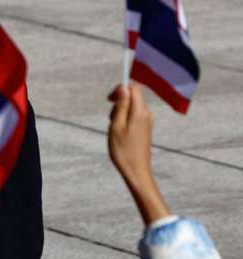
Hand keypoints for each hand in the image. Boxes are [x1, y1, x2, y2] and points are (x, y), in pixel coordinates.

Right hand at [108, 84, 170, 225]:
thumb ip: (121, 106)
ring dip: (121, 112)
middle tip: (110, 119)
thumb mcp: (116, 126)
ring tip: (114, 128)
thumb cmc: (123, 150)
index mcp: (140, 112)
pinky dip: (125, 119)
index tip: (110, 100)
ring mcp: (148, 121)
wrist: (136, 170)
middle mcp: (147, 114)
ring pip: (132, 107)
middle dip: (119, 103)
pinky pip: (135, 116)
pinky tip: (120, 133)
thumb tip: (123, 88)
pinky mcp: (146, 128)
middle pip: (133, 97)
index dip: (121, 89)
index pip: (134, 88)